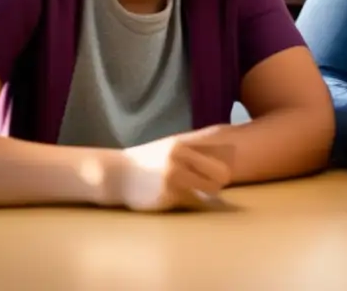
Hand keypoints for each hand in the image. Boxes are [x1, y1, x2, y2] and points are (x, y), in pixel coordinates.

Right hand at [99, 132, 233, 211]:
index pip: (220, 150)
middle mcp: (180, 159)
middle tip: (216, 184)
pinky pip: (193, 202)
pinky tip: (185, 199)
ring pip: (210, 190)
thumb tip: (224, 146)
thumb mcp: (169, 147)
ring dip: (209, 193)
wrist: (116, 174)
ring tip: (202, 193)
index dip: (228, 159)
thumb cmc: (147, 161)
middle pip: (222, 173)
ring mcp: (174, 178)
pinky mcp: (168, 197)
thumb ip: (193, 147)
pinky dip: (194, 202)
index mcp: (182, 145)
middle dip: (222, 180)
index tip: (230, 164)